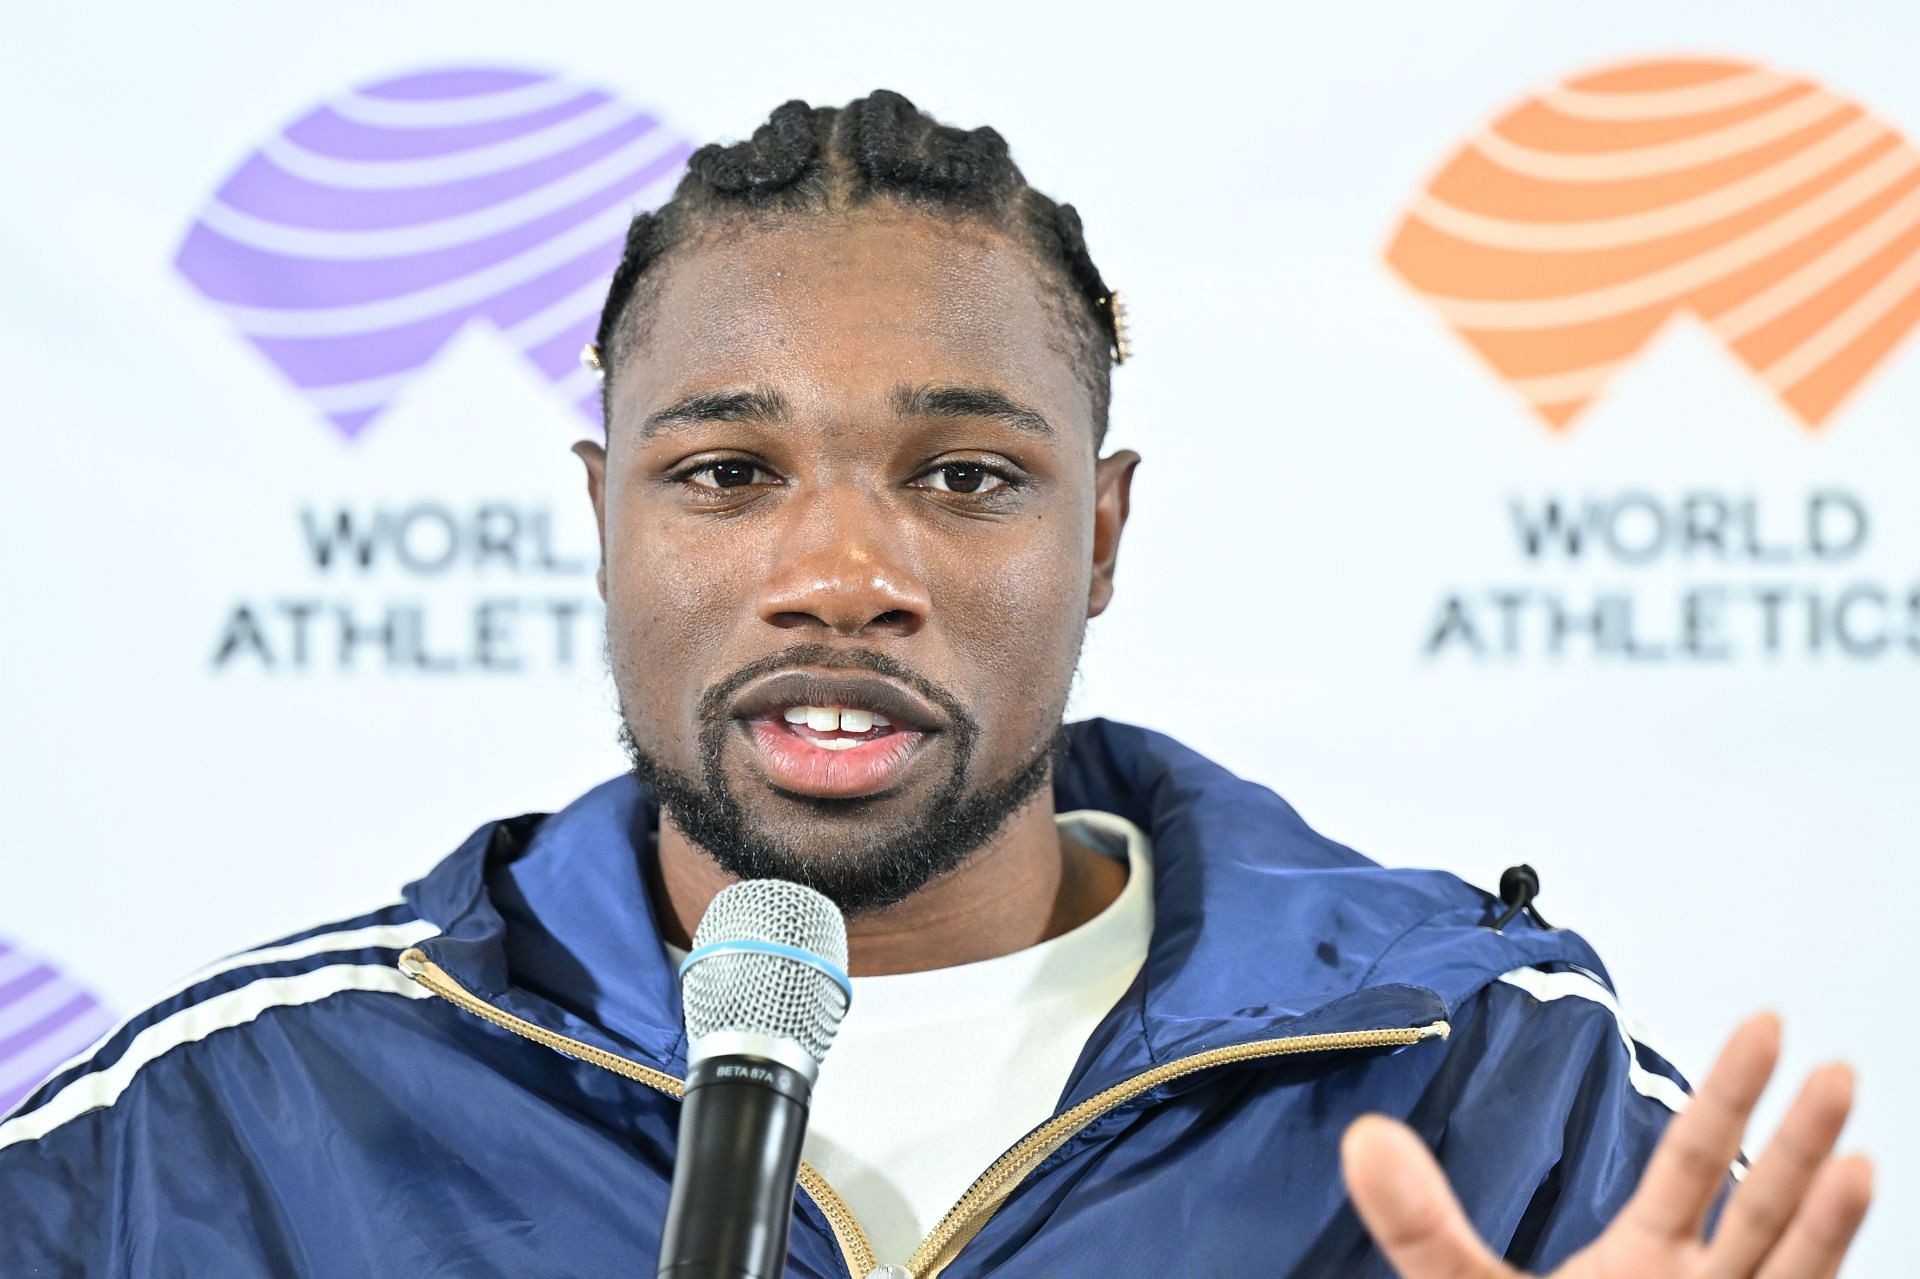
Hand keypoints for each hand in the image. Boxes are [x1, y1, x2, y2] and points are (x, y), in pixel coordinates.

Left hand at [1341, 1014, 1873, 1276]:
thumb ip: (1420, 1223)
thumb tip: (1361, 1137)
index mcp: (1647, 1263)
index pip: (1693, 1164)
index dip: (1730, 1096)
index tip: (1764, 1023)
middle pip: (1759, 1205)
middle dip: (1797, 1139)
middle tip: (1833, 1066)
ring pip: (1790, 1266)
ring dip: (1825, 1211)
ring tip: (1851, 1145)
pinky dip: (1825, 1259)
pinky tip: (1849, 1201)